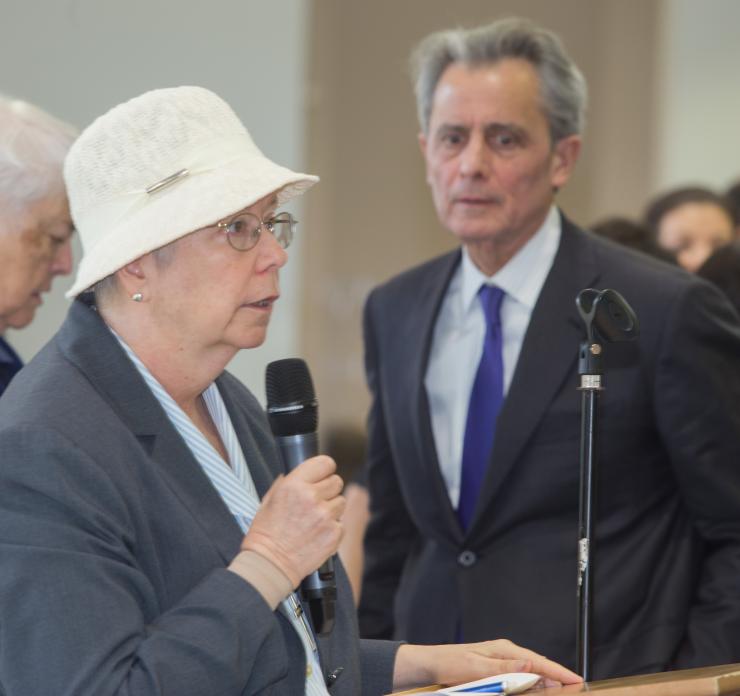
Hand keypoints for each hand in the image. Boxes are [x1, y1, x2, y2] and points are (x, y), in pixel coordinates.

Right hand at [241, 456, 344, 586]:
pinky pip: (341, 523)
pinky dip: (332, 528)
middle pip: (337, 481)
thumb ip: (288, 482)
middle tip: (316, 501)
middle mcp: (312, 497)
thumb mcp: (269, 499)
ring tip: (314, 520)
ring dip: (331, 509)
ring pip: (341, 502)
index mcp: (294, 485)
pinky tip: (317, 533)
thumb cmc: (266, 534)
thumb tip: (303, 472)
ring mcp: (325, 516)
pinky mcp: (334, 533)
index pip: (325, 463)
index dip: (324, 470)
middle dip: (328, 490)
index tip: (322, 475)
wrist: (271, 564)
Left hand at [393, 640, 582, 690]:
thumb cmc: (450, 664)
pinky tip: (539, 689)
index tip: (577, 680)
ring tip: (564, 689)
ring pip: (531, 672)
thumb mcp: (476, 667)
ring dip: (546, 681)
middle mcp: (506, 653)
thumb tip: (529, 665)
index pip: (538, 661)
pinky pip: (520, 678)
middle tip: (577, 688)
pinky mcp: (497, 670)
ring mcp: (502, 661)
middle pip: (539, 666)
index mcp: (504, 650)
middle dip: (558, 676)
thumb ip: (503, 668)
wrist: (431, 664)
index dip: (558, 672)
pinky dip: (532, 684)